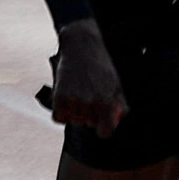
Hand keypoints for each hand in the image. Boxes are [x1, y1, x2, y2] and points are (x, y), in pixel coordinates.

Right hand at [50, 19, 126, 136]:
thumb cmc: (101, 68)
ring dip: (76, 112)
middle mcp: (91, 103)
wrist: (82, 47)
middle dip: (91, 114)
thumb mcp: (116, 86)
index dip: (104, 127)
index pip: (105, 132)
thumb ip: (119, 106)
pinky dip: (61, 112)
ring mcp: (74, 100)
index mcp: (108, 102)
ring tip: (80, 93)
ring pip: (74, 121)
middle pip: (89, 124)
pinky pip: (58, 118)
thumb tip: (117, 122)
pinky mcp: (59, 96)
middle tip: (91, 94)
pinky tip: (68, 99)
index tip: (103, 122)